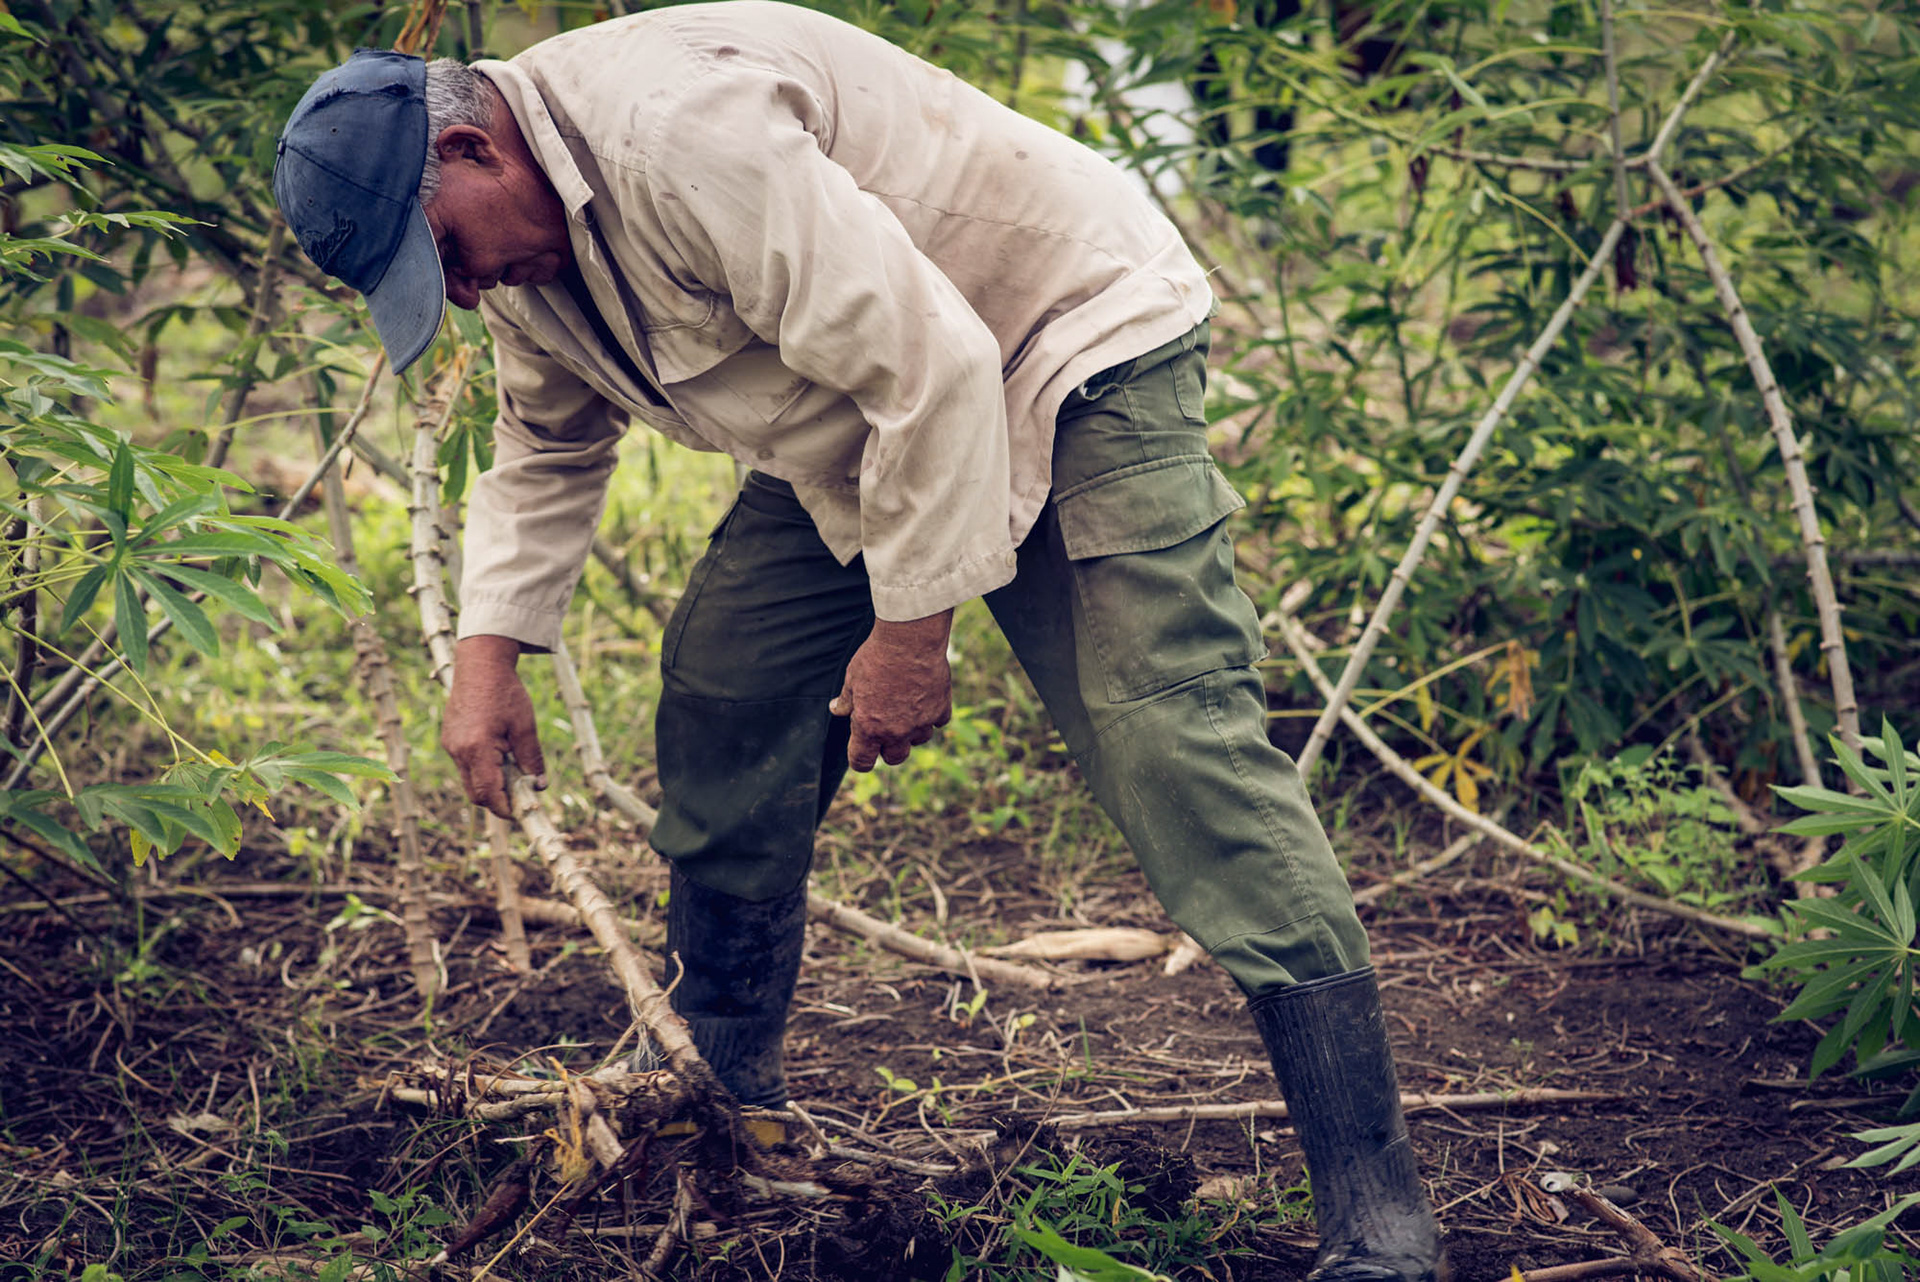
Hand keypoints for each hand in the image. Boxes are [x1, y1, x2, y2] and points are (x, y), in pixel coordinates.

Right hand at [442, 634, 547, 817]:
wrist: (480, 664)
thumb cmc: (505, 692)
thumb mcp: (525, 726)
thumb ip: (532, 758)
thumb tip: (539, 786)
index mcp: (477, 749)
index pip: (489, 794)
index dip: (505, 809)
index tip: (521, 813)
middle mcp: (458, 751)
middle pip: (476, 793)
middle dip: (497, 801)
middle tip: (520, 798)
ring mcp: (451, 746)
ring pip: (469, 780)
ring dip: (490, 784)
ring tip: (513, 773)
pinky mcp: (450, 739)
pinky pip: (465, 765)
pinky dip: (482, 770)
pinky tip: (500, 756)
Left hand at [831, 610, 953, 770]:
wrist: (908, 640)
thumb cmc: (876, 657)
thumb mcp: (853, 678)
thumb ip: (847, 700)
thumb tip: (837, 710)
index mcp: (868, 727)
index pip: (862, 762)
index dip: (860, 760)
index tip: (862, 752)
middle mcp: (895, 731)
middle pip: (895, 758)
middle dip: (889, 748)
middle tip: (886, 729)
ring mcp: (920, 722)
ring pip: (919, 740)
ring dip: (913, 730)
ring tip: (907, 707)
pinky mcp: (940, 709)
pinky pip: (938, 721)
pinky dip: (932, 714)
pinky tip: (925, 697)